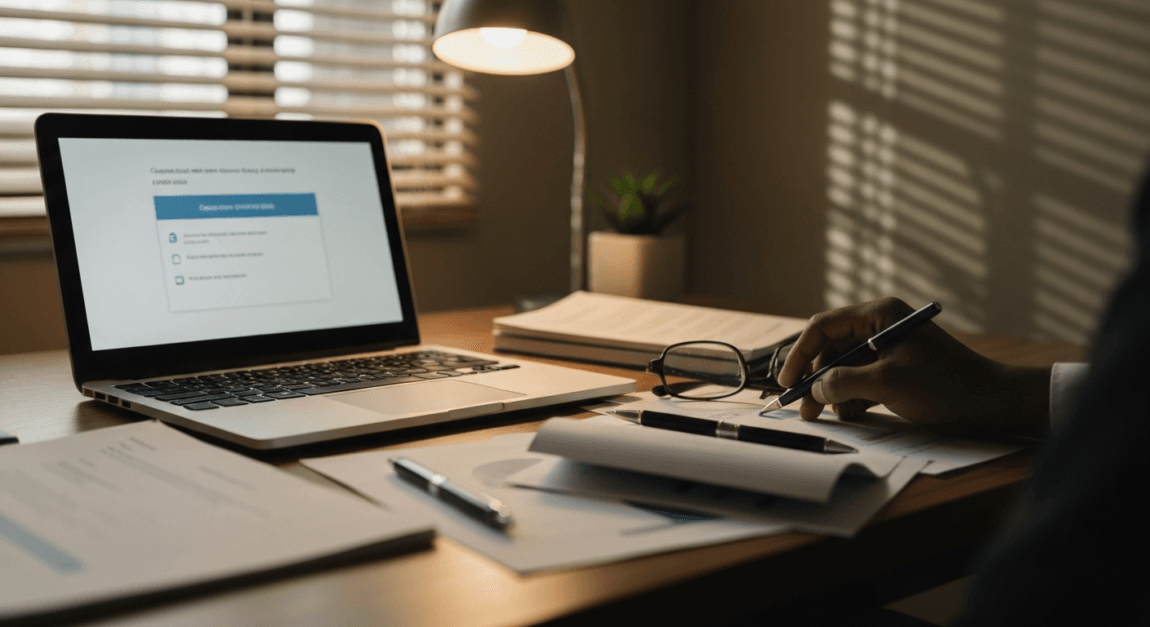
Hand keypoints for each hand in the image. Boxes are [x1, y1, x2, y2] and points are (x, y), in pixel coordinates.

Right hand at [776, 297, 1050, 434]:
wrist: (990, 402)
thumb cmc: (944, 385)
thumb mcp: (887, 383)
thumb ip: (843, 383)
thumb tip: (815, 390)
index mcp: (879, 314)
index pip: (823, 327)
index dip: (800, 354)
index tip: (788, 382)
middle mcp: (880, 325)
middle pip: (831, 348)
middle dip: (816, 378)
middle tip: (804, 408)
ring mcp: (888, 347)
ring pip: (844, 367)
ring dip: (833, 391)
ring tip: (826, 416)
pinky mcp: (895, 368)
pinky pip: (861, 379)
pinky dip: (852, 397)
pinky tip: (851, 415)